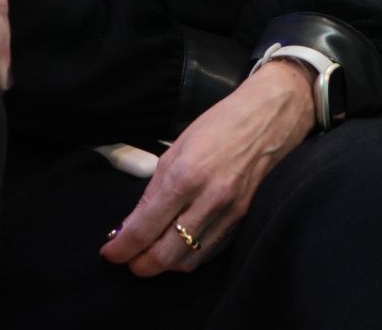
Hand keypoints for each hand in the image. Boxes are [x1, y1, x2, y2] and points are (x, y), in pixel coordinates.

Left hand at [101, 63, 315, 275]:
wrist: (271, 116)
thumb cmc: (220, 124)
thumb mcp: (177, 148)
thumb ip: (154, 190)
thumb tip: (131, 225)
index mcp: (185, 176)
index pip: (144, 228)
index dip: (122, 248)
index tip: (109, 253)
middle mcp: (208, 200)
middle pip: (165, 256)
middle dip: (140, 265)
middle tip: (128, 260)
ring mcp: (230, 213)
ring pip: (188, 261)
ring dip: (164, 265)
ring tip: (151, 255)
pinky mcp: (245, 220)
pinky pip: (211, 252)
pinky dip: (190, 257)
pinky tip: (179, 248)